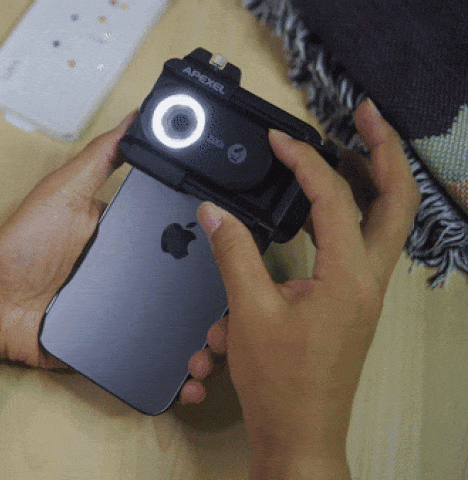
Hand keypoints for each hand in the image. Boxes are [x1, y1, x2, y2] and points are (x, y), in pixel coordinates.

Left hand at [0, 111, 215, 403]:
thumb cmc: (22, 246)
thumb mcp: (63, 192)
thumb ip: (98, 159)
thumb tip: (134, 120)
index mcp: (128, 236)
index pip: (180, 237)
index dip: (211, 244)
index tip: (241, 248)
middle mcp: (134, 273)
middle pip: (186, 285)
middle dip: (216, 298)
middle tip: (238, 308)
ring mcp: (128, 310)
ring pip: (177, 324)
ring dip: (202, 337)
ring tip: (218, 345)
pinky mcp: (116, 344)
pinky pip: (152, 357)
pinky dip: (173, 369)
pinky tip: (188, 375)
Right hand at [198, 99, 418, 476]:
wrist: (299, 431)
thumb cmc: (282, 383)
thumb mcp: (249, 311)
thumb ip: (233, 253)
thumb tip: (214, 213)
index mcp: (348, 278)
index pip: (333, 199)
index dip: (304, 161)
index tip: (280, 140)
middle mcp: (368, 280)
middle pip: (396, 200)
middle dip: (384, 152)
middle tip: (367, 116)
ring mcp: (366, 291)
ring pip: (389, 222)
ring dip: (377, 180)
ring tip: (355, 147)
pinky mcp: (354, 301)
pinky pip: (366, 244)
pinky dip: (355, 214)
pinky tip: (328, 207)